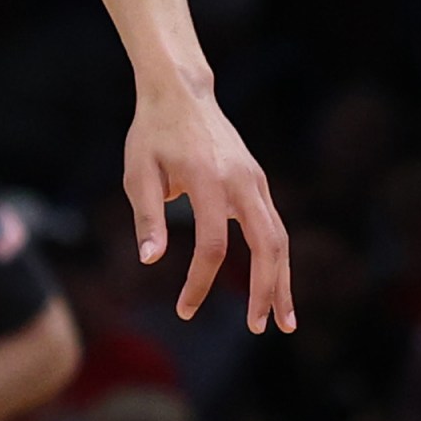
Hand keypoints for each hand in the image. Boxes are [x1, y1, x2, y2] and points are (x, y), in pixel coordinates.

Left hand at [123, 85, 293, 332]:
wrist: (181, 92)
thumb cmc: (152, 133)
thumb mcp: (137, 171)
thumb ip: (147, 217)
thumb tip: (150, 261)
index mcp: (208, 179)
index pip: (212, 244)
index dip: (200, 282)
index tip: (184, 310)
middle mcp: (241, 181)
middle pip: (267, 244)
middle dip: (265, 290)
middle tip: (258, 328)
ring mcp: (256, 181)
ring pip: (280, 238)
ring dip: (283, 281)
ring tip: (282, 321)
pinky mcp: (259, 183)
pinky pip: (275, 227)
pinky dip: (278, 260)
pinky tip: (274, 285)